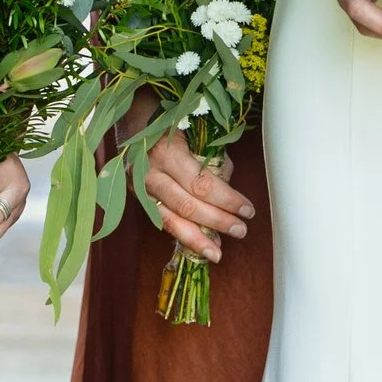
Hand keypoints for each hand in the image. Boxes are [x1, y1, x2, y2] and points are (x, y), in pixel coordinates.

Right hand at [147, 136, 252, 262]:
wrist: (135, 128)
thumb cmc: (172, 129)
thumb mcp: (195, 136)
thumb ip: (213, 163)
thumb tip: (229, 190)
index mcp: (167, 152)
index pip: (202, 183)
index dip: (226, 200)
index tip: (247, 209)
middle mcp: (150, 173)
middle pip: (187, 205)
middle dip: (217, 221)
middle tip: (240, 230)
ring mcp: (141, 189)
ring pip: (171, 221)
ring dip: (198, 240)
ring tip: (218, 253)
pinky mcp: (139, 200)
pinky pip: (163, 222)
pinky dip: (184, 236)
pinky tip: (202, 244)